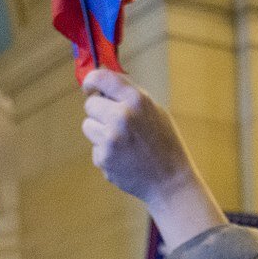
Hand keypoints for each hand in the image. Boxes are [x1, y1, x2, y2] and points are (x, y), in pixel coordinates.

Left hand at [81, 69, 224, 247]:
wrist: (169, 181)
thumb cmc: (163, 143)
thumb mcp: (153, 110)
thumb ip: (128, 96)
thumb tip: (100, 85)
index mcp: (137, 100)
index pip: (101, 78)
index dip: (91, 81)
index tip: (89, 87)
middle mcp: (121, 116)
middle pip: (90, 104)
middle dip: (99, 111)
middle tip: (114, 121)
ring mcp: (110, 138)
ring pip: (88, 126)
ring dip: (99, 131)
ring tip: (122, 141)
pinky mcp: (103, 158)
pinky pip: (95, 148)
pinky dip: (105, 152)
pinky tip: (124, 158)